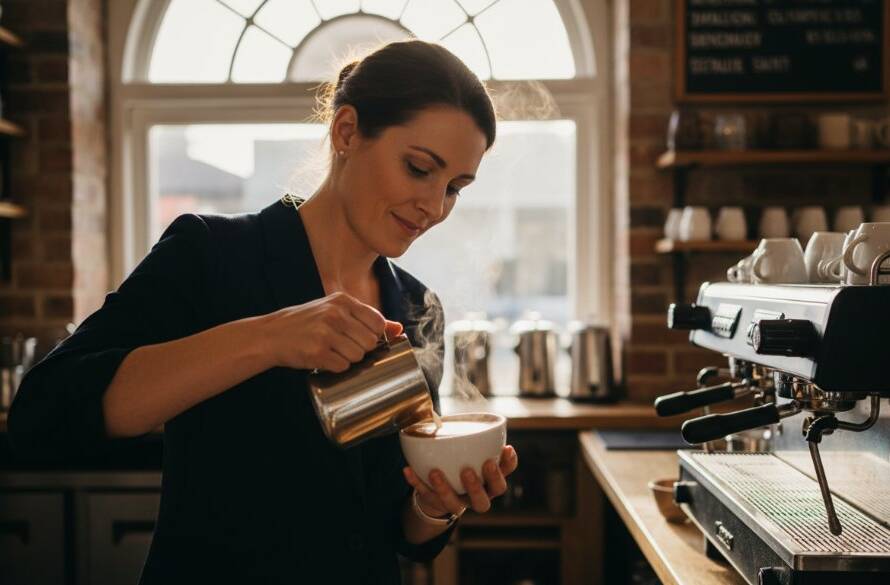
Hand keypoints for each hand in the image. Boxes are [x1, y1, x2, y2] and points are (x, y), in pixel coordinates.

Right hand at [260, 291, 402, 371]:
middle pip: (370, 342)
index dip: (375, 336)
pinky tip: (323, 359)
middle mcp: (335, 314)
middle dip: (360, 349)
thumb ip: (366, 318)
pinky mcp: (317, 352)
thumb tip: (399, 329)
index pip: (378, 322)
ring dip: (348, 360)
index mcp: (342, 300)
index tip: (361, 339)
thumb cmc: (306, 323)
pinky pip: (342, 366)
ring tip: (332, 352)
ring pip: (358, 356)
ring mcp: (325, 333)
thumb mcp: (335, 311)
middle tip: (342, 347)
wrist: (270, 335)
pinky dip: (335, 367)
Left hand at [403, 445, 518, 516]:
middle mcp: (475, 498)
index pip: (502, 481)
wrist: (443, 493)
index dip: (507, 467)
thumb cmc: (464, 465)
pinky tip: (408, 469)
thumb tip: (468, 407)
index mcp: (488, 486)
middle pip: (482, 502)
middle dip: (476, 487)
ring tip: (435, 472)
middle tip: (468, 470)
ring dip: (444, 488)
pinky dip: (416, 482)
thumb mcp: (474, 455)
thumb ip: (477, 440)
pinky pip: (424, 495)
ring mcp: (456, 503)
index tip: (506, 449)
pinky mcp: (435, 503)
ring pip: (454, 504)